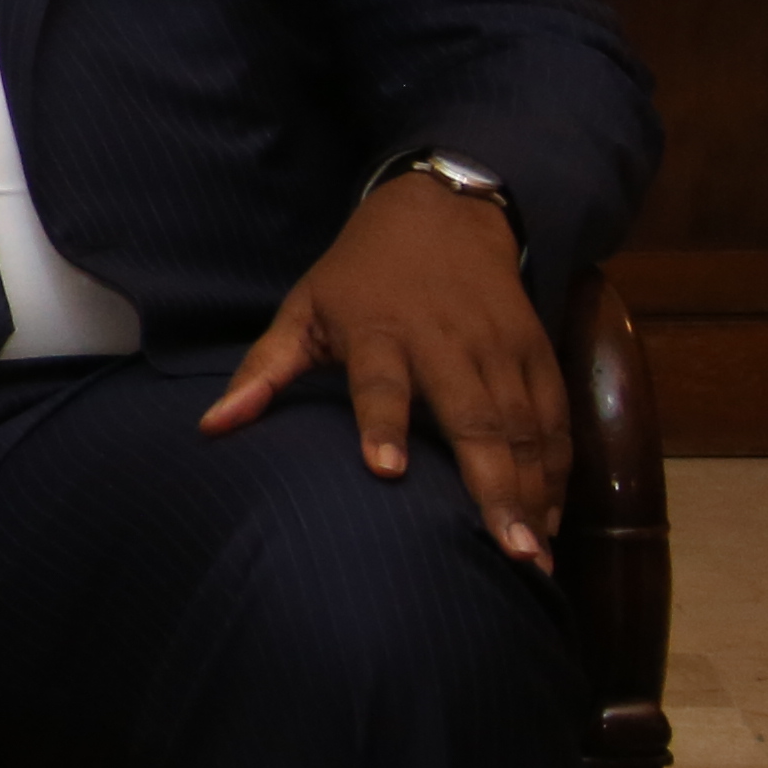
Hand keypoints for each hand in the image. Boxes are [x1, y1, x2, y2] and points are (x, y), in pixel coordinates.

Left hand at [200, 172, 563, 570]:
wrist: (442, 212)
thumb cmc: (357, 276)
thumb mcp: (302, 310)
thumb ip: (262, 370)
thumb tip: (210, 427)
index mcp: (378, 330)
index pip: (379, 382)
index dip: (382, 425)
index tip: (385, 472)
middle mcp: (445, 341)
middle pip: (472, 417)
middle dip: (492, 485)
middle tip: (506, 551)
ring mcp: (498, 346)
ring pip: (523, 424)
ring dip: (531, 490)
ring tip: (533, 555)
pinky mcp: (537, 350)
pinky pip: (554, 416)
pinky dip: (556, 468)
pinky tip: (551, 518)